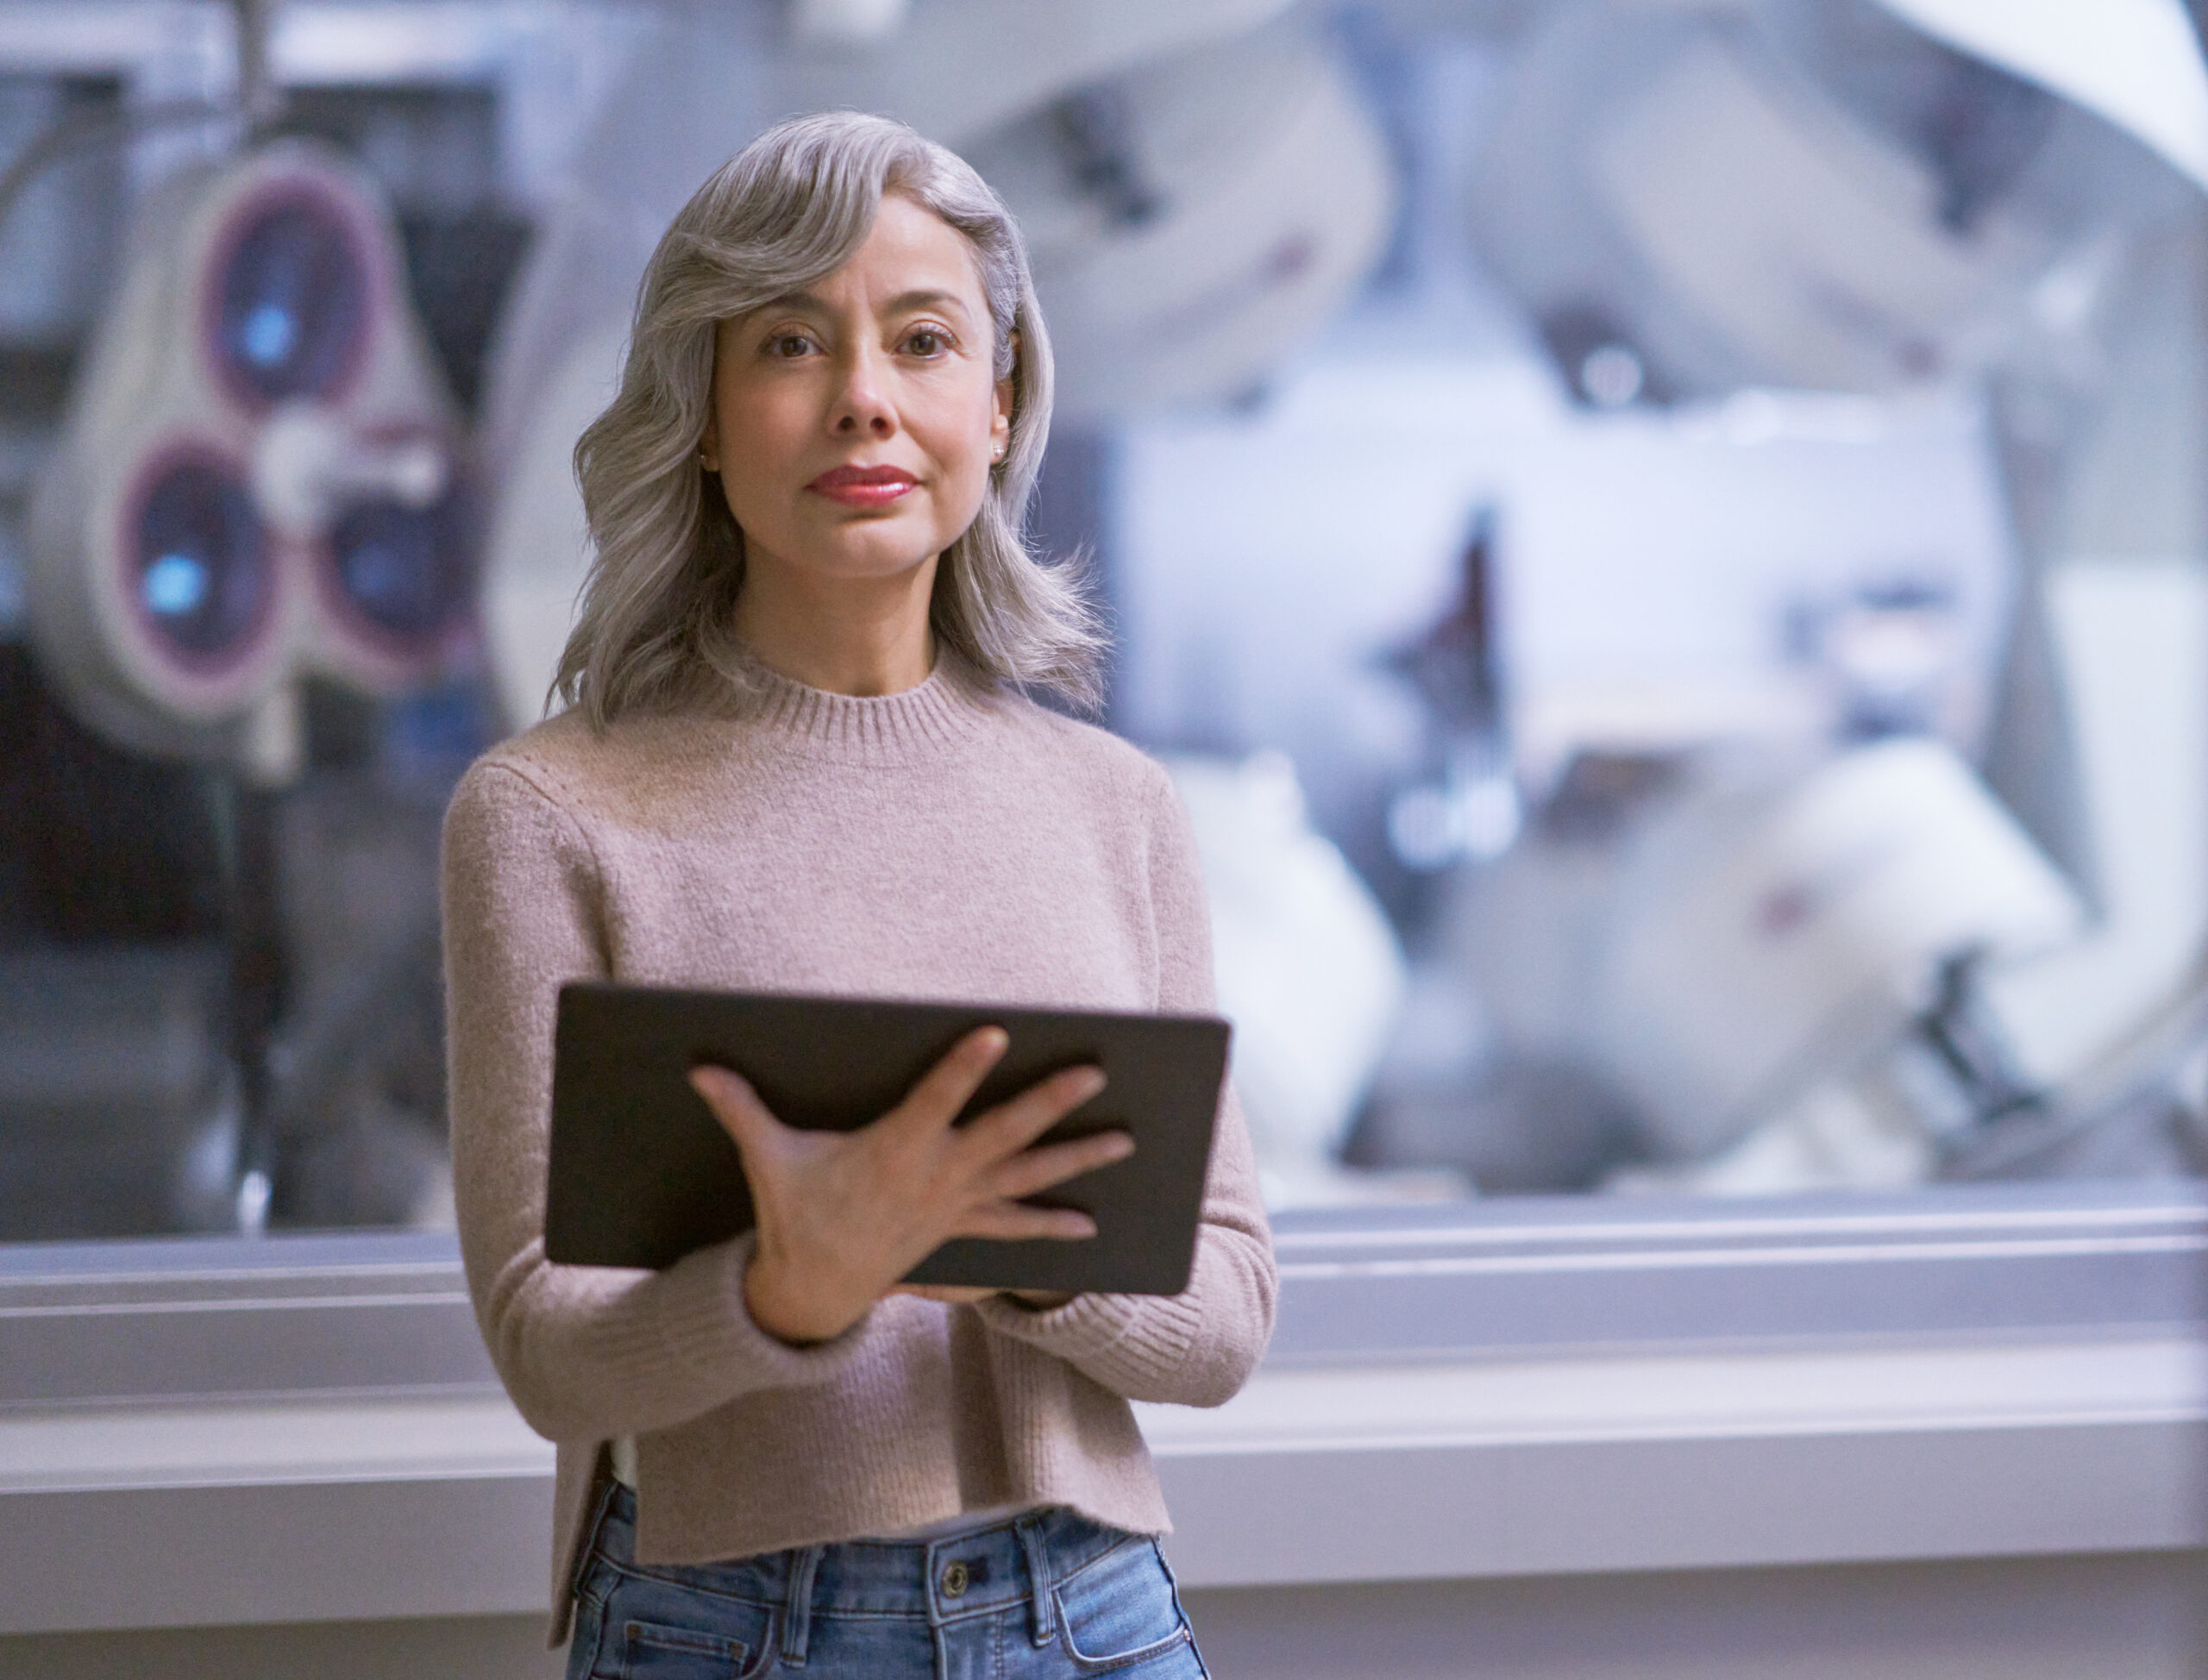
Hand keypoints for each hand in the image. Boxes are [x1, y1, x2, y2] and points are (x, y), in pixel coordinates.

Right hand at [689, 1028, 1129, 1344]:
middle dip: (1051, 1103)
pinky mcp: (960, 1229)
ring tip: (1126, 1139)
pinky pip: (1015, 1229)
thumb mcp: (767, 1160)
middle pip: (1004, 1135)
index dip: (965, 1067)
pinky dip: (1053, 1227)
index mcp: (892, 1151)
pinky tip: (1091, 1225)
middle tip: (1094, 1073)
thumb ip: (741, 1108)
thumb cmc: (793, 1213)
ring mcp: (954, 1206)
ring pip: (1027, 1179)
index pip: (936, 1099)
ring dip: (1077, 1159)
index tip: (998, 1033)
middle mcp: (934, 1178)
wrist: (809, 1291)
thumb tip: (698, 1066)